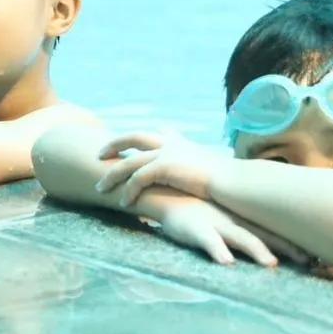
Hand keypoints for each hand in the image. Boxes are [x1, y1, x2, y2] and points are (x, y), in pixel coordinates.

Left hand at [96, 130, 228, 203]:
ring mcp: (165, 153)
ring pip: (128, 161)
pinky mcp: (163, 167)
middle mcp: (170, 143)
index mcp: (181, 142)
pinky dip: (128, 191)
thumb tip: (201, 179)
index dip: (143, 135)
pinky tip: (123, 202)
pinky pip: (137, 179)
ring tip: (100, 188)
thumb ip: (197, 170)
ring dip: (112, 175)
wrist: (232, 182)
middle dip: (114, 143)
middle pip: (133, 136)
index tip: (130, 139)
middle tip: (99, 154)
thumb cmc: (225, 182)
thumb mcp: (209, 170)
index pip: (158, 131)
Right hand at [144, 189, 311, 268]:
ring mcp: (216, 224)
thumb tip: (261, 237)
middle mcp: (234, 221)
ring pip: (241, 238)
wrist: (165, 192)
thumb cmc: (196, 206)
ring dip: (257, 250)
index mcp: (242, 219)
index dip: (294, 242)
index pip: (273, 231)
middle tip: (309, 261)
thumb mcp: (222, 211)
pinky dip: (218, 251)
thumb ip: (241, 223)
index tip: (317, 255)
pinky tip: (227, 262)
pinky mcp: (195, 230)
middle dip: (287, 248)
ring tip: (271, 264)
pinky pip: (208, 241)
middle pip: (265, 236)